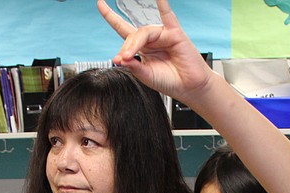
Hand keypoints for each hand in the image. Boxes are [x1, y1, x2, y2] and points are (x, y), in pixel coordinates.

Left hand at [98, 0, 212, 106]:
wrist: (188, 87)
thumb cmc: (169, 81)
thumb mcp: (145, 76)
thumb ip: (133, 66)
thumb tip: (120, 58)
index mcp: (142, 48)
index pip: (123, 29)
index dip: (111, 16)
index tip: (100, 4)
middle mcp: (152, 39)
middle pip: (133, 35)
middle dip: (126, 47)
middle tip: (122, 59)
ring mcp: (163, 34)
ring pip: (144, 32)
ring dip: (134, 43)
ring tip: (130, 56)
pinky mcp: (175, 33)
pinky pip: (167, 16)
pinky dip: (162, 4)